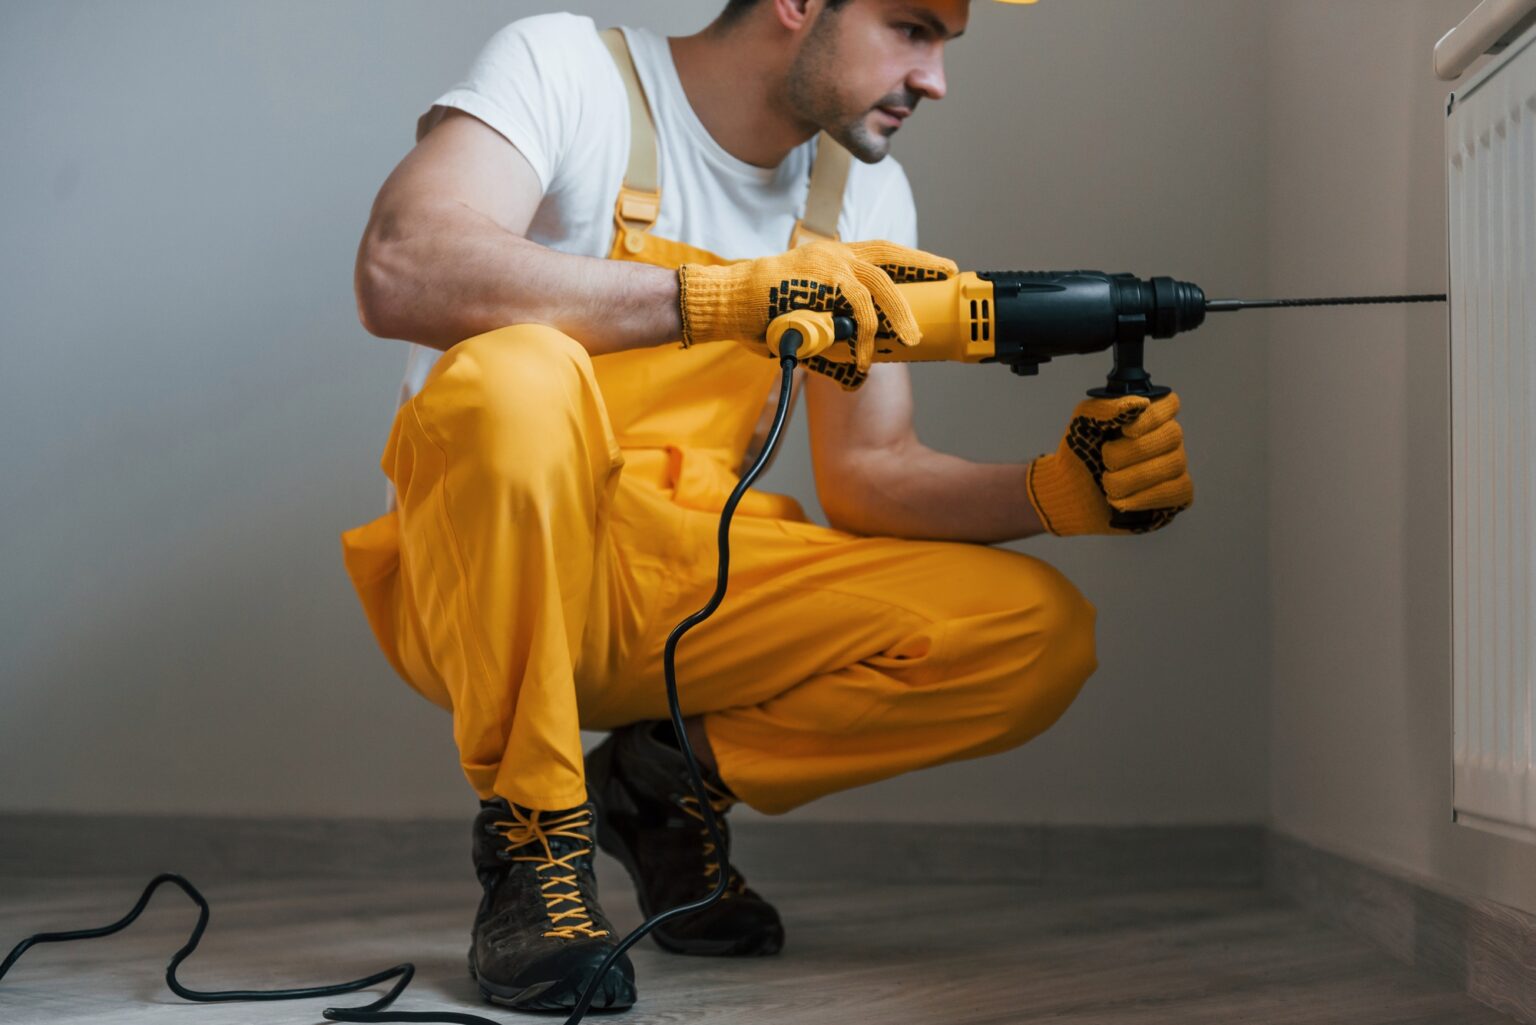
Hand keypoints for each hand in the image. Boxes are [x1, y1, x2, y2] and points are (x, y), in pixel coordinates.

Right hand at [677, 240, 956, 388]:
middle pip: (888, 254)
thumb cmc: (759, 315)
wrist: (726, 304)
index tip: (934, 268)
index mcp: (830, 259)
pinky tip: (864, 354)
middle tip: (947, 273)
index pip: (878, 252)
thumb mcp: (805, 324)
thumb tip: (857, 372)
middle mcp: (832, 254)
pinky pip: (857, 306)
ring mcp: (827, 263)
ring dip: (898, 312)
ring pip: (879, 283)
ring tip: (911, 337)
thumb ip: (834, 340)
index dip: (907, 259)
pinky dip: (865, 333)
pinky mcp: (821, 279)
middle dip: (921, 263)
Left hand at [1025, 392, 1192, 535]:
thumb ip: (1104, 408)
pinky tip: (1121, 502)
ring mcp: (1175, 465)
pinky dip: (1145, 498)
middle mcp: (1166, 438)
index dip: (1152, 417)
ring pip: (1173, 465)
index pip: (1169, 403)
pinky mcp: (1177, 494)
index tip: (1125, 430)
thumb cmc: (1080, 455)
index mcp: (1146, 415)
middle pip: (1171, 435)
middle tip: (1106, 462)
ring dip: (1133, 478)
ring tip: (1107, 484)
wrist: (1070, 496)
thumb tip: (1140, 403)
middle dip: (1132, 452)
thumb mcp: (1082, 425)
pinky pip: (1178, 491)